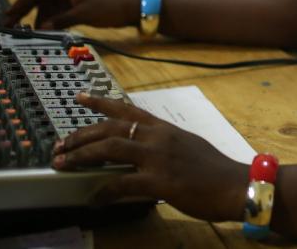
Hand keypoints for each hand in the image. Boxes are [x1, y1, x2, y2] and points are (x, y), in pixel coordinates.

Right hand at [3, 0, 137, 29]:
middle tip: (10, 24)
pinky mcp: (77, 7)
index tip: (9, 15)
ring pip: (48, 8)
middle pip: (40, 0)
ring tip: (29, 32)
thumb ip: (62, 21)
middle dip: (24, 11)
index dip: (21, 3)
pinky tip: (46, 31)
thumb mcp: (84, 14)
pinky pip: (58, 14)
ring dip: (38, 19)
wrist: (130, 8)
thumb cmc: (110, 6)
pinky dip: (50, 22)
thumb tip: (42, 28)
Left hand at [53, 92, 248, 222]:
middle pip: (110, 127)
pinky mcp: (160, 181)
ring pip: (109, 147)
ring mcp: (158, 157)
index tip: (79, 96)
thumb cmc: (215, 170)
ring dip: (81, 155)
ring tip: (62, 163)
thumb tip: (144, 153)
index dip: (100, 101)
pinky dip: (103, 191)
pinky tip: (93, 199)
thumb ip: (163, 145)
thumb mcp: (187, 147)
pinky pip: (122, 183)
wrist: (237, 185)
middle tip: (60, 144)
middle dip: (80, 135)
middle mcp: (158, 137)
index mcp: (164, 128)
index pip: (127, 108)